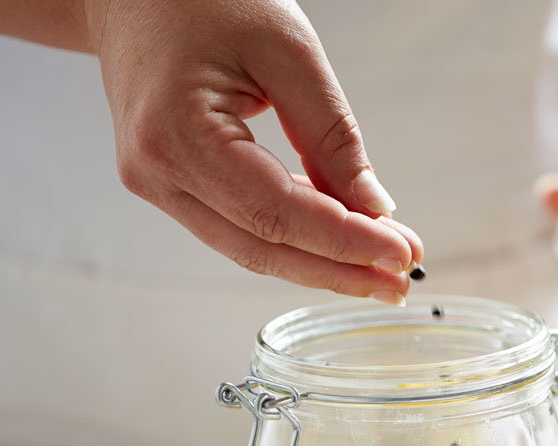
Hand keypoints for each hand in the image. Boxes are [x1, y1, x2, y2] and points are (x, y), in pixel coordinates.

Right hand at [87, 0, 421, 300]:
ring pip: (250, 248)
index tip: (402, 256)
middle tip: (401, 280)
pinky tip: (341, 239)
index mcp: (176, 136)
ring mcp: (155, 183)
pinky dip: (294, 237)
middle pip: (262, 248)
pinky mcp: (169, 184)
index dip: (346, 243)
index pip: (278, 215)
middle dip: (340, 269)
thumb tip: (375, 208)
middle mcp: (155, 172)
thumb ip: (332, 136)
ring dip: (321, 262)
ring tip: (383, 267)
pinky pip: (239, 226)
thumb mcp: (288, 53)